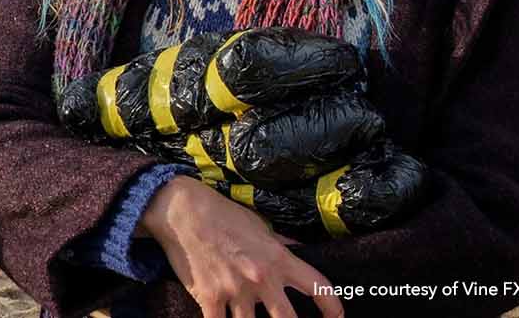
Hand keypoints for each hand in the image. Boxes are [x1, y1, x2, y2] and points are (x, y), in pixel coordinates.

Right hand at [140, 177, 342, 317]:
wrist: (182, 211)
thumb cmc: (222, 214)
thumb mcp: (259, 225)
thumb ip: (281, 245)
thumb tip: (298, 251)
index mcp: (278, 259)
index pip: (318, 287)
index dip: (332, 307)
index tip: (335, 316)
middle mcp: (261, 278)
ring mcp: (235, 290)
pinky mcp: (210, 297)